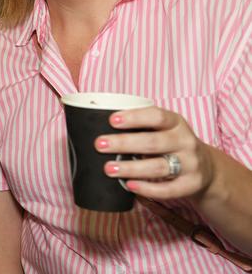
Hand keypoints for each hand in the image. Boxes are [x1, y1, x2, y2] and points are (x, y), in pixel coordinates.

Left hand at [96, 106, 215, 200]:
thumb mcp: (164, 129)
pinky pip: (168, 189)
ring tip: (109, 168)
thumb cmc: (172, 144)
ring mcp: (191, 164)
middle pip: (153, 142)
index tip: (112, 120)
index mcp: (176, 123)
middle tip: (100, 145)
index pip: (156, 116)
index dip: (134, 117)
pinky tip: (130, 185)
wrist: (206, 168)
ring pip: (158, 167)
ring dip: (131, 168)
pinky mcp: (191, 185)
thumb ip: (141, 127)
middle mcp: (186, 142)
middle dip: (124, 143)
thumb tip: (100, 127)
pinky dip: (148, 188)